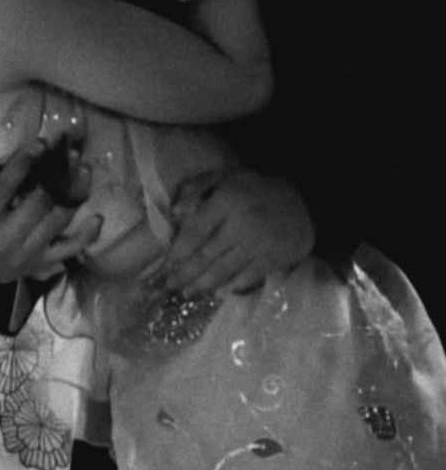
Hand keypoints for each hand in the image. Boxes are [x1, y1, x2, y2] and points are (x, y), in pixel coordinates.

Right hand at [0, 144, 101, 287]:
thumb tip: (20, 155)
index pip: (4, 188)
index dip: (23, 164)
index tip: (41, 143)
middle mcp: (7, 238)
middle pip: (39, 203)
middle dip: (58, 175)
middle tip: (71, 152)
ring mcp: (28, 253)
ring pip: (58, 221)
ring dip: (74, 193)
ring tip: (84, 169)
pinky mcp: (42, 264)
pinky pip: (69, 249)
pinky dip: (86, 235)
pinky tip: (98, 217)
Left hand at [155, 169, 314, 295]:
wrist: (302, 202)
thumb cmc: (254, 189)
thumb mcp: (224, 176)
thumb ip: (196, 187)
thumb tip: (175, 213)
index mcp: (227, 200)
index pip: (196, 231)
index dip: (179, 250)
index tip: (166, 263)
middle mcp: (241, 224)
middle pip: (206, 255)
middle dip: (185, 274)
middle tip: (170, 286)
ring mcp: (258, 245)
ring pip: (223, 270)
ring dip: (203, 285)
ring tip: (188, 292)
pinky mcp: (272, 260)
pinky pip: (246, 278)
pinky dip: (230, 287)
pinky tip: (216, 292)